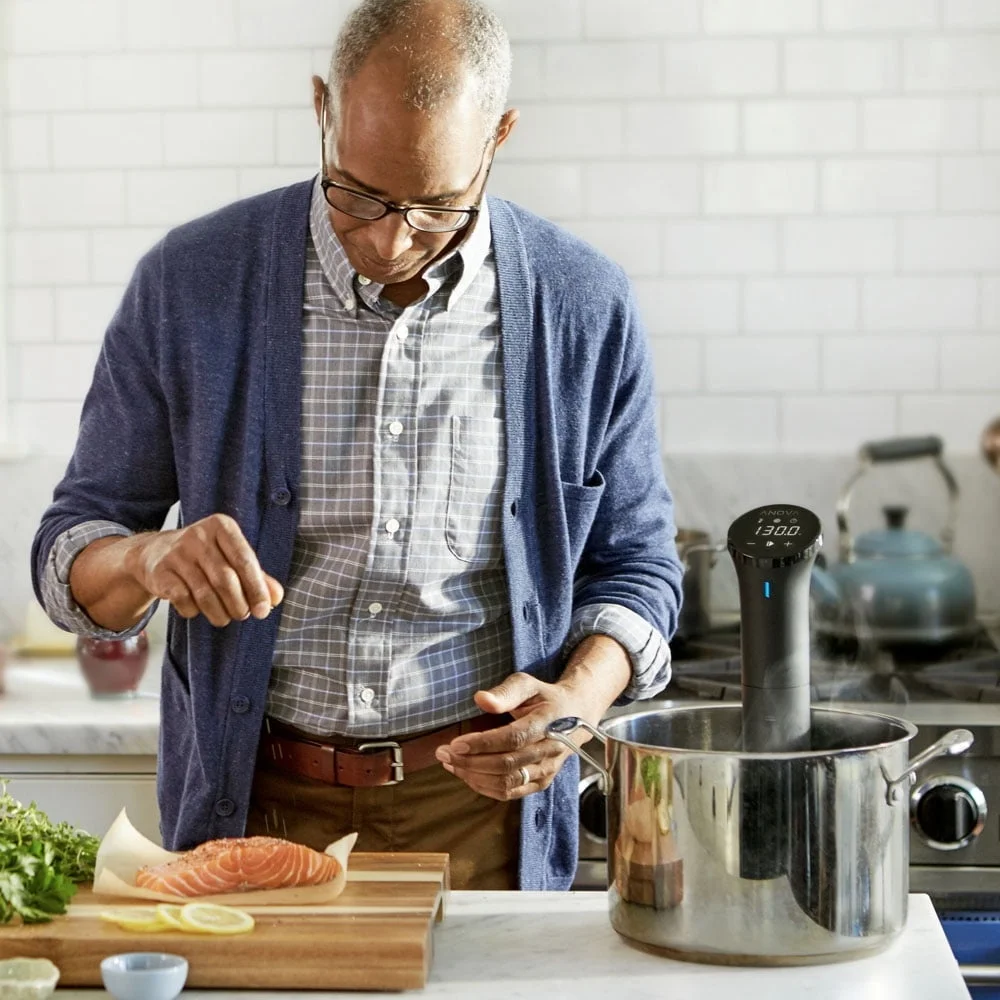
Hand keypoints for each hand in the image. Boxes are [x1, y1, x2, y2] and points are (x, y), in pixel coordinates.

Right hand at [125, 514, 283, 627]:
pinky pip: (183, 599)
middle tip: (243, 615)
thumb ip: (257, 576)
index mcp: (222, 526)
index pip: (245, 560)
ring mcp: (177, 553)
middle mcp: (198, 535)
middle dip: (239, 604)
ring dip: (219, 613)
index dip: (257, 588)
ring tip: (224, 618)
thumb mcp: (231, 557)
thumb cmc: (205, 556)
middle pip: (226, 579)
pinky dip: (194, 611)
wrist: (155, 553)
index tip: (264, 610)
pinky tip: (198, 610)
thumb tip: (276, 598)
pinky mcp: (160, 571)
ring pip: (205, 593)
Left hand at [434, 672, 602, 800]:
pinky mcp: (541, 783)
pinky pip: (510, 793)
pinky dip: (485, 787)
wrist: (576, 715)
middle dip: (470, 762)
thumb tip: (480, 699)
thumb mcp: (528, 684)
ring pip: (506, 783)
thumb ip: (505, 692)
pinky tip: (467, 774)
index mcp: (548, 724)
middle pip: (506, 765)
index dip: (483, 744)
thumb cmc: (545, 697)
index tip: (455, 743)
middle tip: (443, 753)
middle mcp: (549, 751)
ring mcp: (547, 770)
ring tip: (450, 764)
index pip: (513, 739)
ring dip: (474, 776)